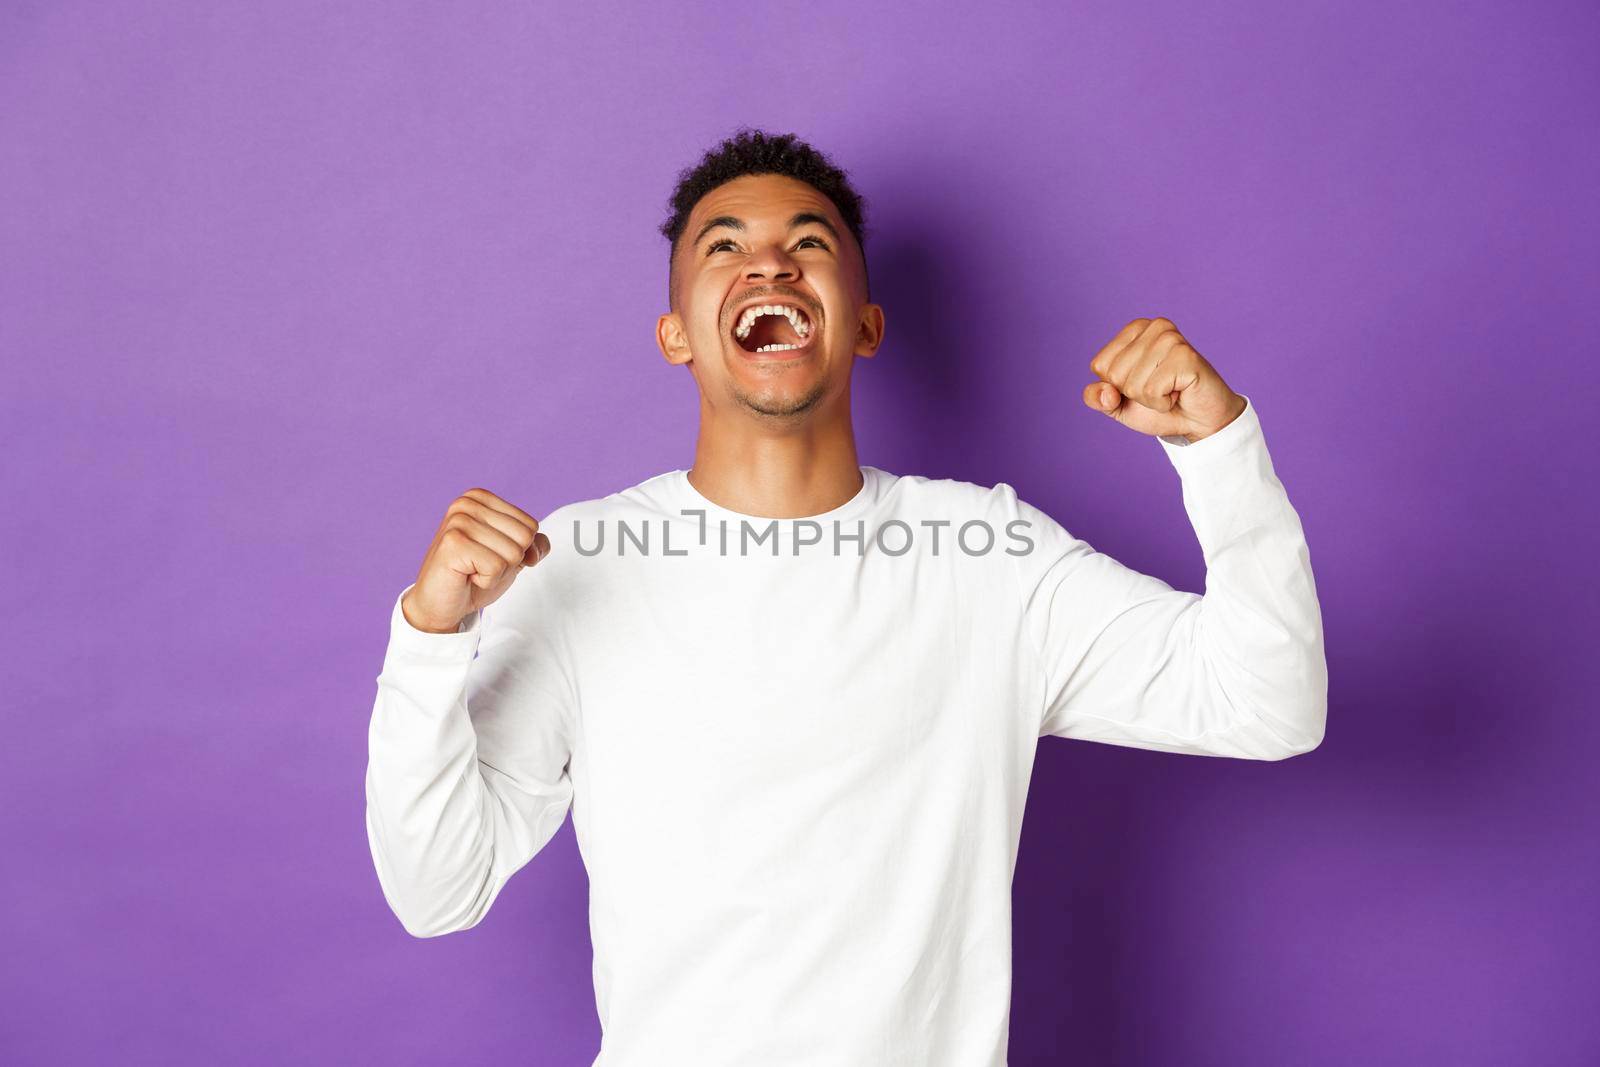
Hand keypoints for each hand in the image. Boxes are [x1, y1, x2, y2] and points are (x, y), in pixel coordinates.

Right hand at [401, 488, 550, 633]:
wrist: (439, 605)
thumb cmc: (473, 577)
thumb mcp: (510, 557)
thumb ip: (532, 544)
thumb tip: (539, 546)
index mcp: (480, 498)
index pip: (530, 526)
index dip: (519, 551)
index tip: (490, 556)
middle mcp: (466, 503)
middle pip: (524, 537)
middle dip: (509, 562)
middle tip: (480, 566)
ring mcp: (458, 521)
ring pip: (513, 553)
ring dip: (497, 572)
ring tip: (472, 571)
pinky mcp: (453, 543)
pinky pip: (496, 567)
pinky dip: (487, 580)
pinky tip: (466, 577)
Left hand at [1082, 317, 1246, 442]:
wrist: (1198, 423)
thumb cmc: (1160, 408)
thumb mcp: (1119, 404)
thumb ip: (1097, 397)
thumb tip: (1105, 393)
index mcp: (1134, 330)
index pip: (1099, 366)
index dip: (1116, 387)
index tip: (1142, 385)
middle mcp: (1154, 327)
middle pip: (1114, 374)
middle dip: (1134, 394)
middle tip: (1160, 390)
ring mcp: (1171, 338)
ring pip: (1132, 384)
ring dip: (1150, 400)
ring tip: (1171, 391)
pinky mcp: (1185, 356)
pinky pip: (1152, 390)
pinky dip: (1163, 403)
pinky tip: (1179, 393)